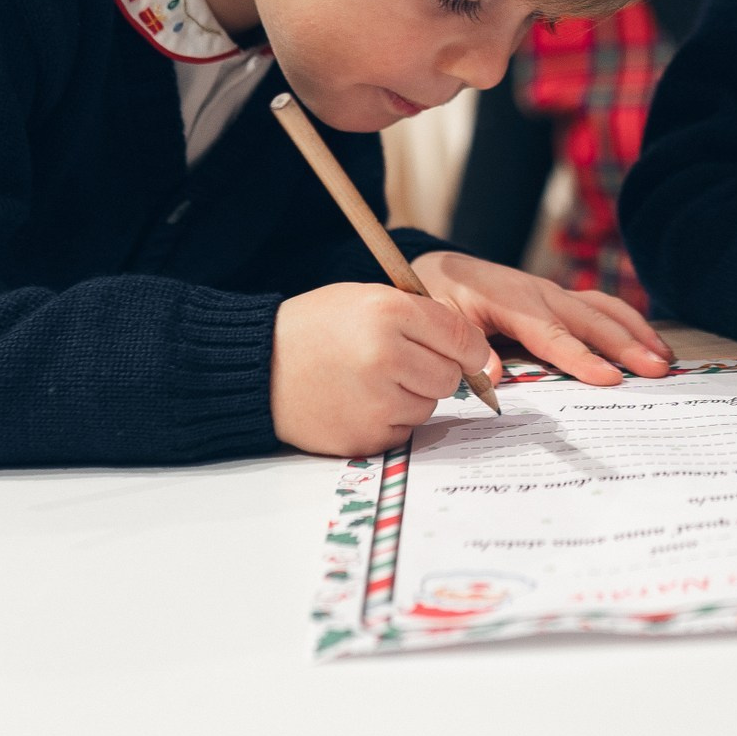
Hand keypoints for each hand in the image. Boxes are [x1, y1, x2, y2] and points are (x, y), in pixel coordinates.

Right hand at [270, 281, 494, 456]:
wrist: (260, 367)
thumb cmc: (317, 328)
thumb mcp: (367, 298)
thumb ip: (421, 318)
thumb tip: (475, 353)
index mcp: (388, 313)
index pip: (461, 336)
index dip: (469, 347)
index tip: (467, 353)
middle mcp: (385, 357)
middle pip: (450, 376)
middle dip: (435, 370)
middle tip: (403, 362)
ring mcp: (375, 402)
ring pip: (429, 406)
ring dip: (412, 395)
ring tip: (372, 380)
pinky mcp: (365, 437)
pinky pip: (404, 431)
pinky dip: (391, 419)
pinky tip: (360, 402)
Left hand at [413, 251, 674, 385]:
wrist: (443, 268)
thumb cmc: (440, 296)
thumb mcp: (440, 319)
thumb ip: (465, 346)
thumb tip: (494, 375)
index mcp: (511, 301)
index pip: (552, 335)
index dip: (581, 358)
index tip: (610, 379)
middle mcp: (540, 294)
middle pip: (591, 321)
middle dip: (627, 346)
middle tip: (658, 371)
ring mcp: (554, 294)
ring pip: (604, 309)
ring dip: (637, 332)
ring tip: (664, 359)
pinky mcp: (561, 299)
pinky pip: (600, 308)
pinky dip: (629, 323)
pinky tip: (649, 343)